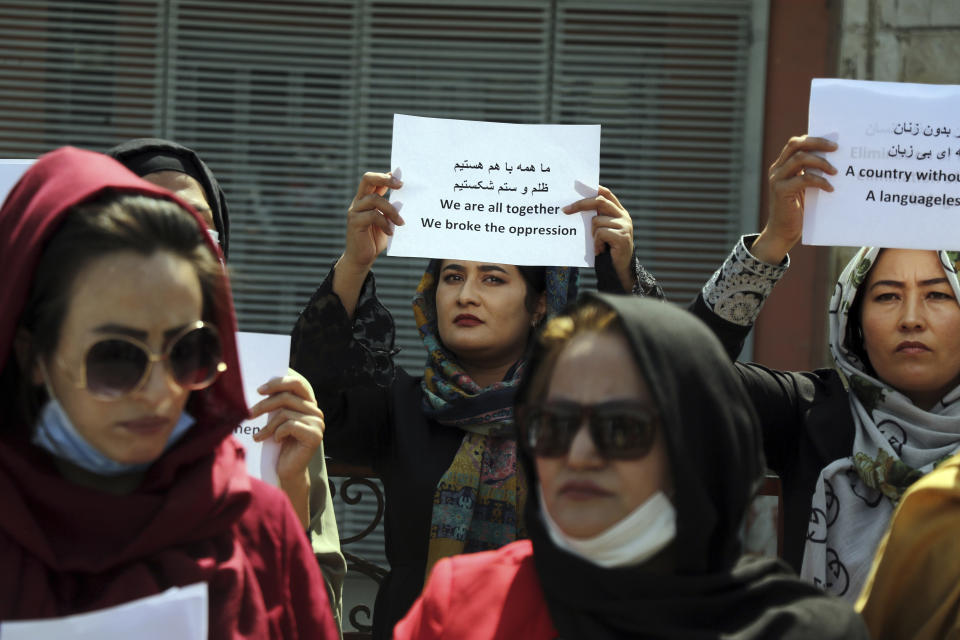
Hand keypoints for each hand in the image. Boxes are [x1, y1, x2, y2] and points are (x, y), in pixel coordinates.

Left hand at [250, 369, 324, 526]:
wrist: (287, 471)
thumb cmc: (279, 444)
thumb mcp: (276, 420)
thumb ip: (276, 403)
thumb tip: (260, 387)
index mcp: (308, 403)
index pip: (298, 382)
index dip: (279, 381)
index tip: (260, 389)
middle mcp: (316, 410)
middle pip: (288, 395)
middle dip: (265, 403)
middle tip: (249, 413)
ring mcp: (318, 423)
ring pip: (286, 412)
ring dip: (268, 425)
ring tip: (258, 435)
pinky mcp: (315, 435)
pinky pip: (290, 425)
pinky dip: (277, 433)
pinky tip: (275, 441)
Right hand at [341, 171, 403, 272]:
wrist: (362, 258)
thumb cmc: (375, 239)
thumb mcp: (387, 222)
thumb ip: (392, 210)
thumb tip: (408, 200)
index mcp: (366, 198)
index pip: (374, 180)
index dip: (387, 176)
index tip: (402, 177)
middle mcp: (359, 201)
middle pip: (367, 179)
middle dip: (384, 178)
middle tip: (401, 185)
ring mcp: (355, 210)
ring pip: (374, 199)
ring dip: (391, 210)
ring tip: (401, 222)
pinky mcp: (355, 222)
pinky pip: (372, 215)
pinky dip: (384, 223)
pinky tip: (390, 232)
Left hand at [563, 185, 634, 290]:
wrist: (620, 270)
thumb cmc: (607, 250)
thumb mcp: (602, 231)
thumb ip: (596, 219)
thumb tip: (574, 208)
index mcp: (619, 212)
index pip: (606, 193)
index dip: (593, 188)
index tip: (577, 187)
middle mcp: (624, 216)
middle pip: (600, 201)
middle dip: (581, 204)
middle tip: (565, 210)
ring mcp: (625, 226)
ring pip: (597, 221)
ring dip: (592, 234)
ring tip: (597, 245)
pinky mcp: (622, 236)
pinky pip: (600, 233)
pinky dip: (596, 242)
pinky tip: (600, 250)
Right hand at [753, 135, 836, 263]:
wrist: (783, 233)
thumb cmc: (798, 211)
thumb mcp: (805, 188)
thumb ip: (811, 173)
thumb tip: (833, 160)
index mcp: (782, 166)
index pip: (796, 143)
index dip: (814, 139)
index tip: (833, 144)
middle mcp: (777, 170)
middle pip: (796, 145)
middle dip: (817, 143)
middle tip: (836, 148)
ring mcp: (777, 179)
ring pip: (800, 158)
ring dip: (821, 162)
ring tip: (835, 172)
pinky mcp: (781, 191)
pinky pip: (803, 179)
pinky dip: (819, 181)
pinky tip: (829, 189)